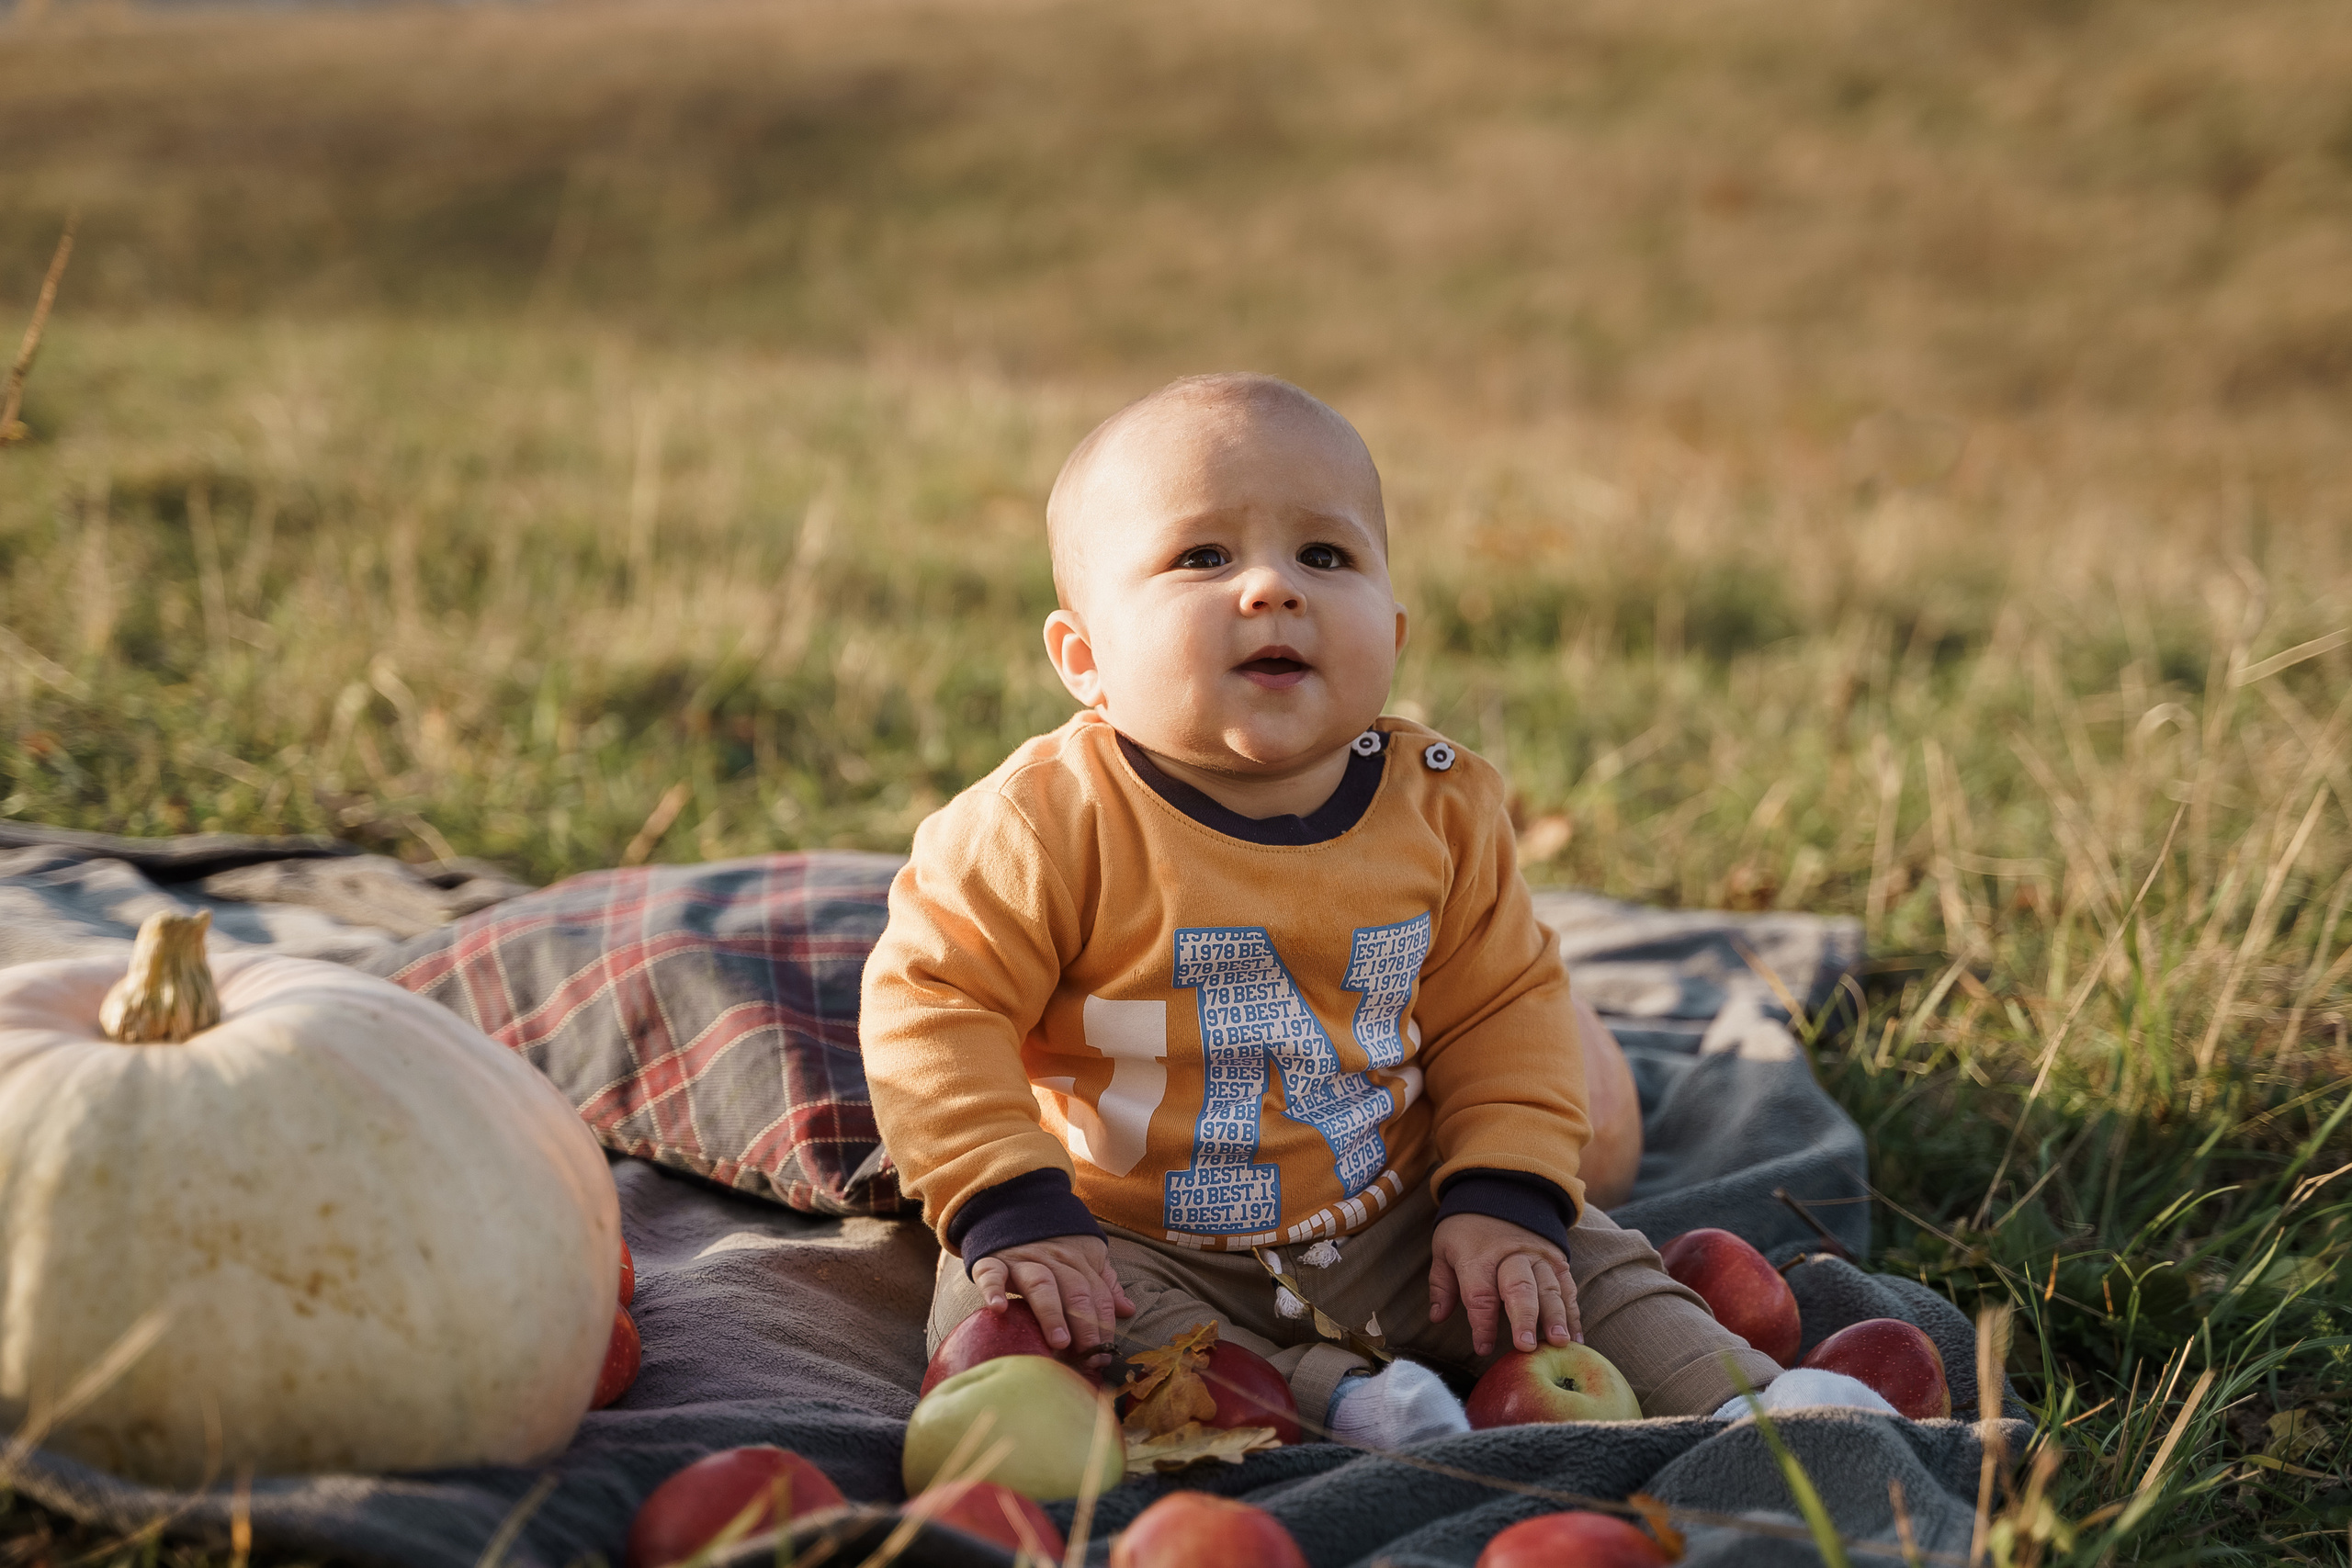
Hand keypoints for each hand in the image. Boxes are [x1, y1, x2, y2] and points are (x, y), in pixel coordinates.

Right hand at [968, 1234, 1135, 1356]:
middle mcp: (1053, 1260)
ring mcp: (1022, 1259)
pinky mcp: (991, 1260)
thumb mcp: (1086, 1255)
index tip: (1105, 1356)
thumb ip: (1104, 1284)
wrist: (1014, 1208)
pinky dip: (994, 1289)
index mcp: (1078, 1261)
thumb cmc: (1054, 1243)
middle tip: (1088, 1355)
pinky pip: (992, 1273)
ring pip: (1041, 1283)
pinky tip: (999, 1308)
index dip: (1105, 1325)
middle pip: (1075, 1291)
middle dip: (1085, 1325)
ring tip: (1059, 1342)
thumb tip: (1128, 1310)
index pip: (1098, 1294)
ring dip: (1052, 1313)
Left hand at [1429, 1213, 1580, 1356]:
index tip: (1483, 1348)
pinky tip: (1575, 1338)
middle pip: (1519, 1288)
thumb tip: (1437, 1317)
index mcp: (1478, 1256)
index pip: (1480, 1294)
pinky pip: (1567, 1287)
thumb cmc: (1467, 1229)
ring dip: (1555, 1317)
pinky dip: (1573, 1313)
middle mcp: (1511, 1255)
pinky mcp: (1557, 1259)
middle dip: (1524, 1318)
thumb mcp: (1444, 1249)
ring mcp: (1538, 1256)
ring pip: (1549, 1288)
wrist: (1500, 1191)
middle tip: (1527, 1345)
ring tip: (1559, 1343)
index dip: (1482, 1324)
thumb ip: (1442, 1284)